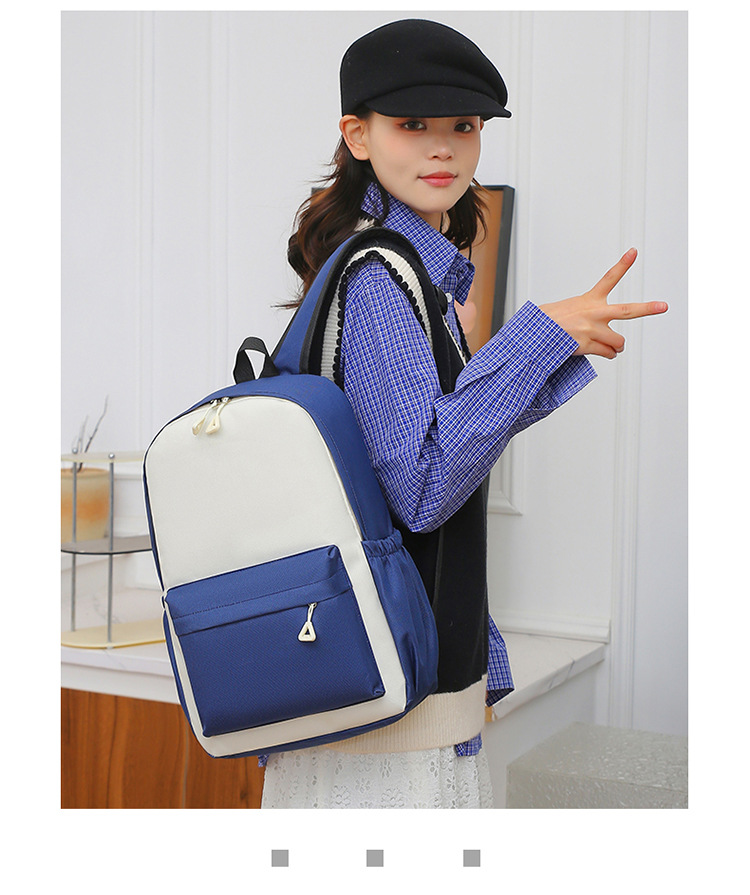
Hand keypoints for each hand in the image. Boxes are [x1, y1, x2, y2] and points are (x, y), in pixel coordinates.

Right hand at [538, 248, 667, 358]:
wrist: (534, 334)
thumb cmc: (548, 322)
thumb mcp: (567, 309)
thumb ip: (585, 315)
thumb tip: (593, 328)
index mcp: (589, 300)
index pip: (609, 278)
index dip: (623, 264)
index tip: (633, 252)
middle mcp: (594, 313)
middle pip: (627, 311)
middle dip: (648, 308)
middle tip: (663, 306)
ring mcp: (593, 330)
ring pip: (619, 341)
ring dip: (616, 346)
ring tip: (611, 346)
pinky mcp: (588, 345)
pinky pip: (608, 353)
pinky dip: (608, 354)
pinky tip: (604, 353)